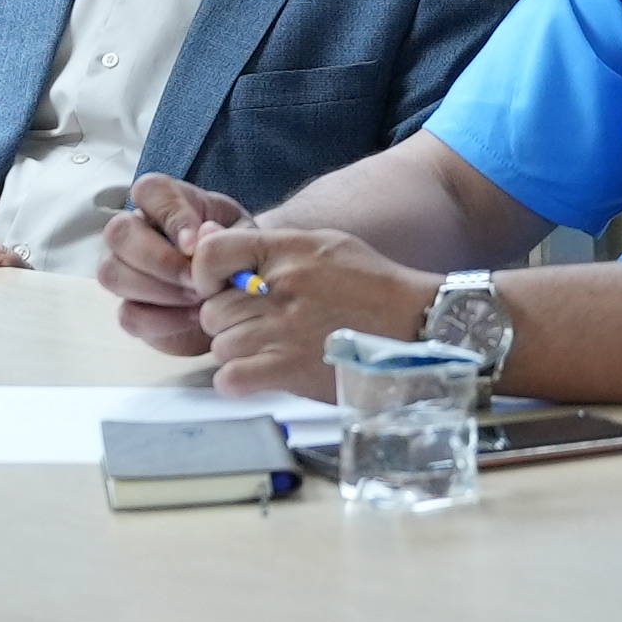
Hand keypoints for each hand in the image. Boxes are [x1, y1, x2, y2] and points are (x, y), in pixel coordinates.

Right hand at [105, 174, 246, 353]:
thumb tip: (202, 234)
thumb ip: (227, 234)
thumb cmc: (239, 256)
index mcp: (170, 204)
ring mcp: (128, 271)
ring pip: (111, 273)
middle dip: (158, 259)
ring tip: (199, 299)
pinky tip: (194, 318)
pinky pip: (128, 314)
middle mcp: (139, 232)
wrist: (243, 298)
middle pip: (118, 232)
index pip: (149, 190)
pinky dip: (163, 321)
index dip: (169, 215)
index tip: (195, 245)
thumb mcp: (245, 239)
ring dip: (157, 290)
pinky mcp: (133, 309)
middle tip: (196, 279)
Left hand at [178, 223, 435, 397]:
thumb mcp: (324, 246)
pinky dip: (238, 381)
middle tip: (261, 328)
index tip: (220, 288)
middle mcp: (281, 286)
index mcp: (288, 251)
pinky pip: (229, 378)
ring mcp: (283, 329)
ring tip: (271, 351)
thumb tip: (211, 240)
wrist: (417, 325)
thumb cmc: (372, 286)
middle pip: (214, 310)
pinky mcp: (289, 369)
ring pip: (220, 346)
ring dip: (239, 353)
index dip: (205, 274)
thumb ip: (270, 247)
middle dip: (230, 322)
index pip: (211, 252)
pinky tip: (262, 375)